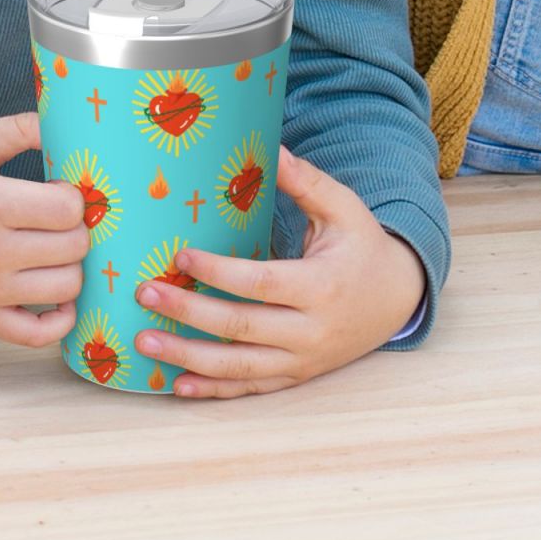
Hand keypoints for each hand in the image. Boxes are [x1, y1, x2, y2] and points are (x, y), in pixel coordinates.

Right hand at [0, 112, 87, 346]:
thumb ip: (19, 128)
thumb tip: (64, 120)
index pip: (67, 209)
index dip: (74, 195)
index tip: (58, 189)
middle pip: (73, 247)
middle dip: (77, 227)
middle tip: (58, 216)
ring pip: (66, 288)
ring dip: (72, 265)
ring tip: (54, 246)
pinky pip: (37, 336)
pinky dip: (60, 320)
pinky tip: (57, 293)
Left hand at [133, 146, 426, 397]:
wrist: (397, 298)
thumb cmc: (363, 246)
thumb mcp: (344, 209)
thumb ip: (306, 182)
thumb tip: (272, 147)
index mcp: (322, 286)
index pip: (261, 283)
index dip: (219, 272)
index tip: (180, 257)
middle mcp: (311, 330)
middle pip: (240, 327)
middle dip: (188, 312)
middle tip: (145, 295)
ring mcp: (303, 360)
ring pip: (238, 368)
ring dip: (186, 358)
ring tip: (143, 343)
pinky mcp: (296, 377)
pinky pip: (249, 389)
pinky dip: (212, 391)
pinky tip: (176, 386)